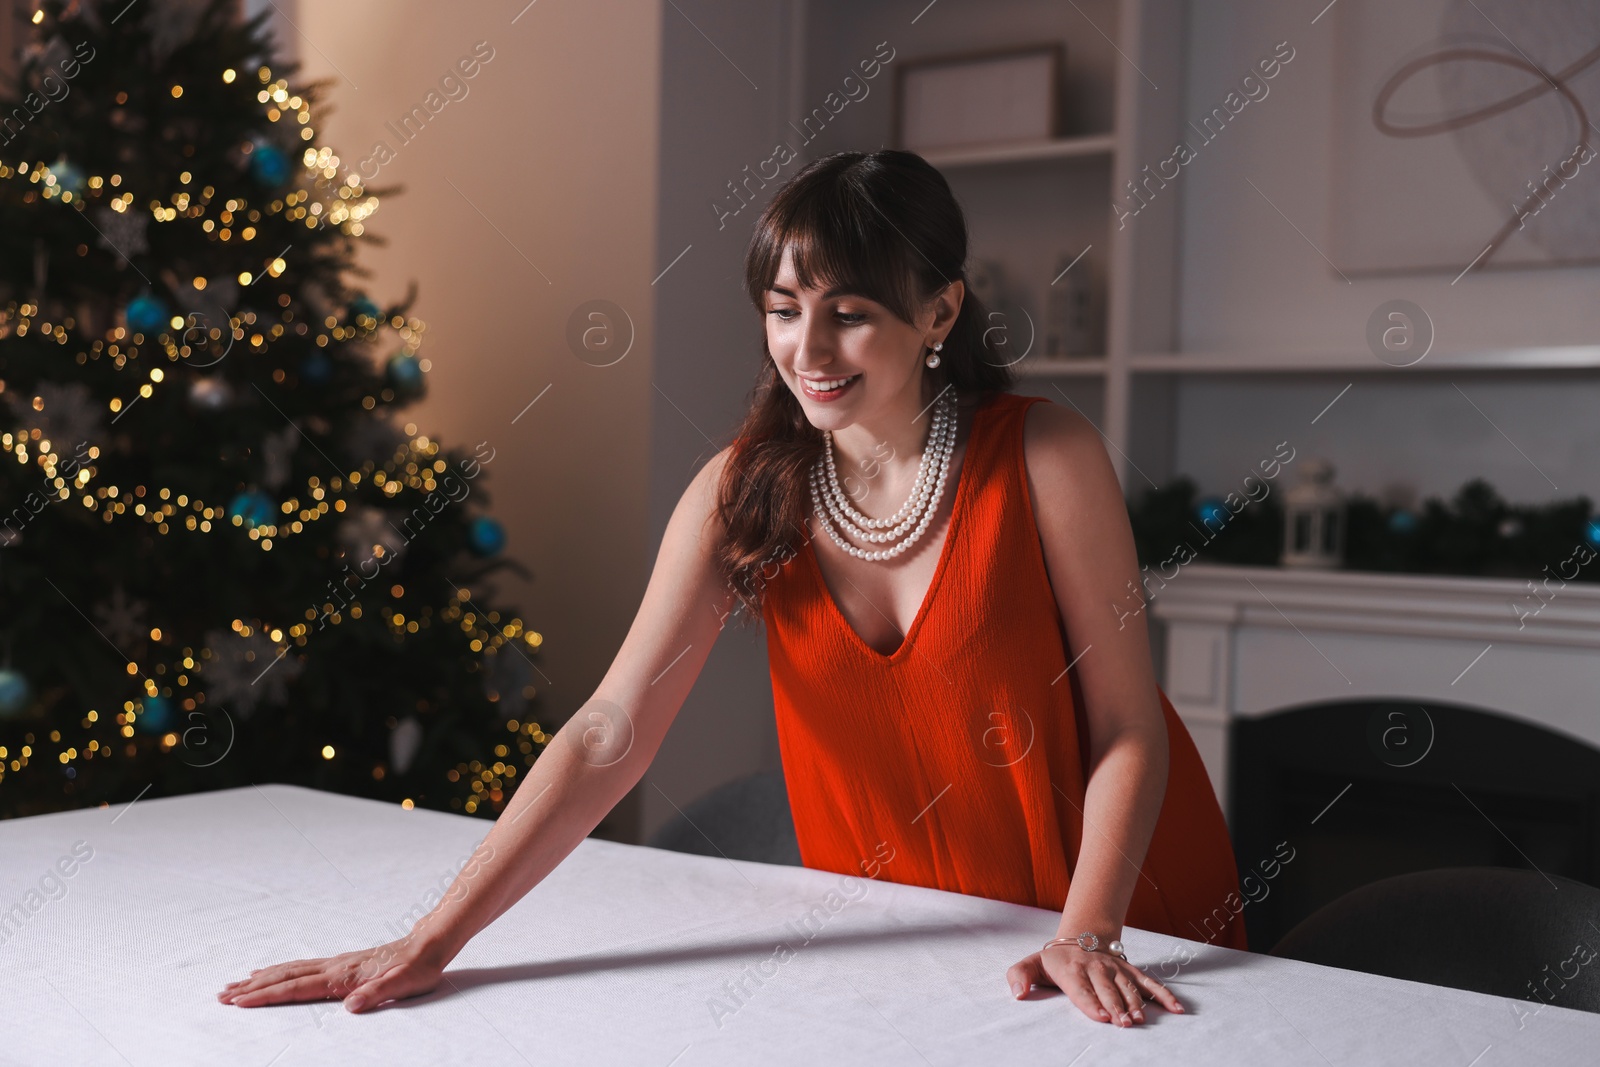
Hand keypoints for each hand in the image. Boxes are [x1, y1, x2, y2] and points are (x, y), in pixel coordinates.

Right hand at [216, 931, 450, 1013]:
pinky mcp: (339, 963)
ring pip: (289, 970)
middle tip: (221, 995)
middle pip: (285, 977)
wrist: (427, 946)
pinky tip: (269, 973)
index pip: (297, 988)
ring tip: (234, 985)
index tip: (240, 1001)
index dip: (267, 996)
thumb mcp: (403, 986)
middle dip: (252, 988)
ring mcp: (335, 963)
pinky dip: (279, 971)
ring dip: (260, 979)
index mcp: (343, 976)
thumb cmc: (416, 970)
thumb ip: (378, 995)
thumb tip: (351, 1007)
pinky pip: (301, 967)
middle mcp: (333, 967)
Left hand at [1006, 943, 1183, 1025]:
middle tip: (1124, 1023)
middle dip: (1116, 1006)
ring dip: (1135, 1002)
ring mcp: (1115, 968)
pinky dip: (1163, 994)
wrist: (1079, 937)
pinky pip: (1149, 982)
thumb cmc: (1053, 960)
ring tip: (1140, 1019)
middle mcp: (1095, 967)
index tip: (1102, 1016)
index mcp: (1071, 969)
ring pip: (1128, 986)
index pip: (1081, 988)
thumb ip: (1020, 976)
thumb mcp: (1031, 964)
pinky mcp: (1130, 970)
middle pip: (1107, 989)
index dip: (1092, 1002)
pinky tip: (1177, 1009)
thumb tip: (1017, 993)